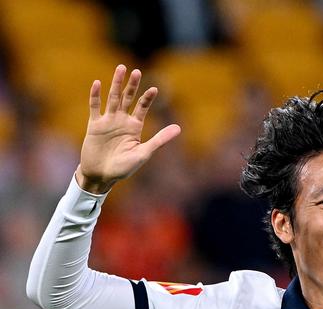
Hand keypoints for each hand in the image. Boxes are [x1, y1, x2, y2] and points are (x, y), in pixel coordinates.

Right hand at [77, 65, 180, 192]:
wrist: (101, 176)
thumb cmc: (124, 168)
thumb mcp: (144, 153)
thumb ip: (159, 139)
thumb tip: (179, 128)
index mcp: (135, 127)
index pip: (143, 107)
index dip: (148, 98)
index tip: (155, 88)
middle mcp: (122, 121)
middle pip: (128, 98)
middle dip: (132, 85)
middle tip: (137, 71)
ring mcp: (108, 121)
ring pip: (112, 98)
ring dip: (116, 84)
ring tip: (121, 68)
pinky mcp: (94, 125)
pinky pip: (95, 107)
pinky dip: (96, 95)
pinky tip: (98, 83)